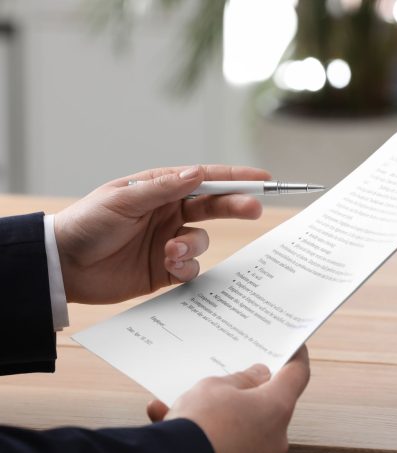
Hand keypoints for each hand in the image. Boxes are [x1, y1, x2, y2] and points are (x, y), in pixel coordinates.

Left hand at [55, 165, 269, 302]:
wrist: (66, 265)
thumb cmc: (89, 223)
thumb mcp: (123, 199)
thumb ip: (162, 188)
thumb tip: (198, 173)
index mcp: (160, 190)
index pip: (204, 180)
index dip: (234, 178)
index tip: (262, 178)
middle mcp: (169, 213)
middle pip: (213, 206)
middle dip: (235, 206)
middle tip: (254, 208)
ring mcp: (169, 241)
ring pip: (201, 240)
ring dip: (192, 245)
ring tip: (170, 250)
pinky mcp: (166, 268)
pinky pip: (191, 267)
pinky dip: (185, 265)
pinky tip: (167, 264)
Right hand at [147, 347, 309, 452]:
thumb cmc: (200, 424)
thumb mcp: (216, 386)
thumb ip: (241, 379)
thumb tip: (258, 377)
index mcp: (276, 408)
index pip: (297, 375)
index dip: (295, 357)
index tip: (294, 346)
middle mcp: (274, 438)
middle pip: (270, 404)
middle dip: (250, 390)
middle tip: (231, 375)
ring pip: (245, 426)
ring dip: (222, 413)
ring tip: (189, 402)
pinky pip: (226, 447)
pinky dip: (208, 435)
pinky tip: (175, 421)